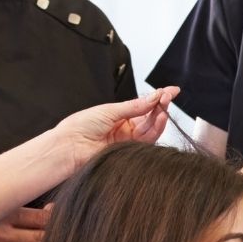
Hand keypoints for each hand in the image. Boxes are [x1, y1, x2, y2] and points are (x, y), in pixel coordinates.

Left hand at [54, 87, 178, 168]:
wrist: (69, 146)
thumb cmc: (81, 126)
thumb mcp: (109, 110)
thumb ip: (134, 106)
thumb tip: (154, 96)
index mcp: (119, 115)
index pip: (143, 105)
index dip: (158, 98)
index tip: (172, 91)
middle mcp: (126, 127)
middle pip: (150, 116)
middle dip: (161, 105)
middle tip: (168, 97)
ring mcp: (128, 139)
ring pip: (151, 128)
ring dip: (160, 117)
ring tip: (165, 107)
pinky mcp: (131, 150)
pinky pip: (148, 139)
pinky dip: (156, 128)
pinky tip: (160, 117)